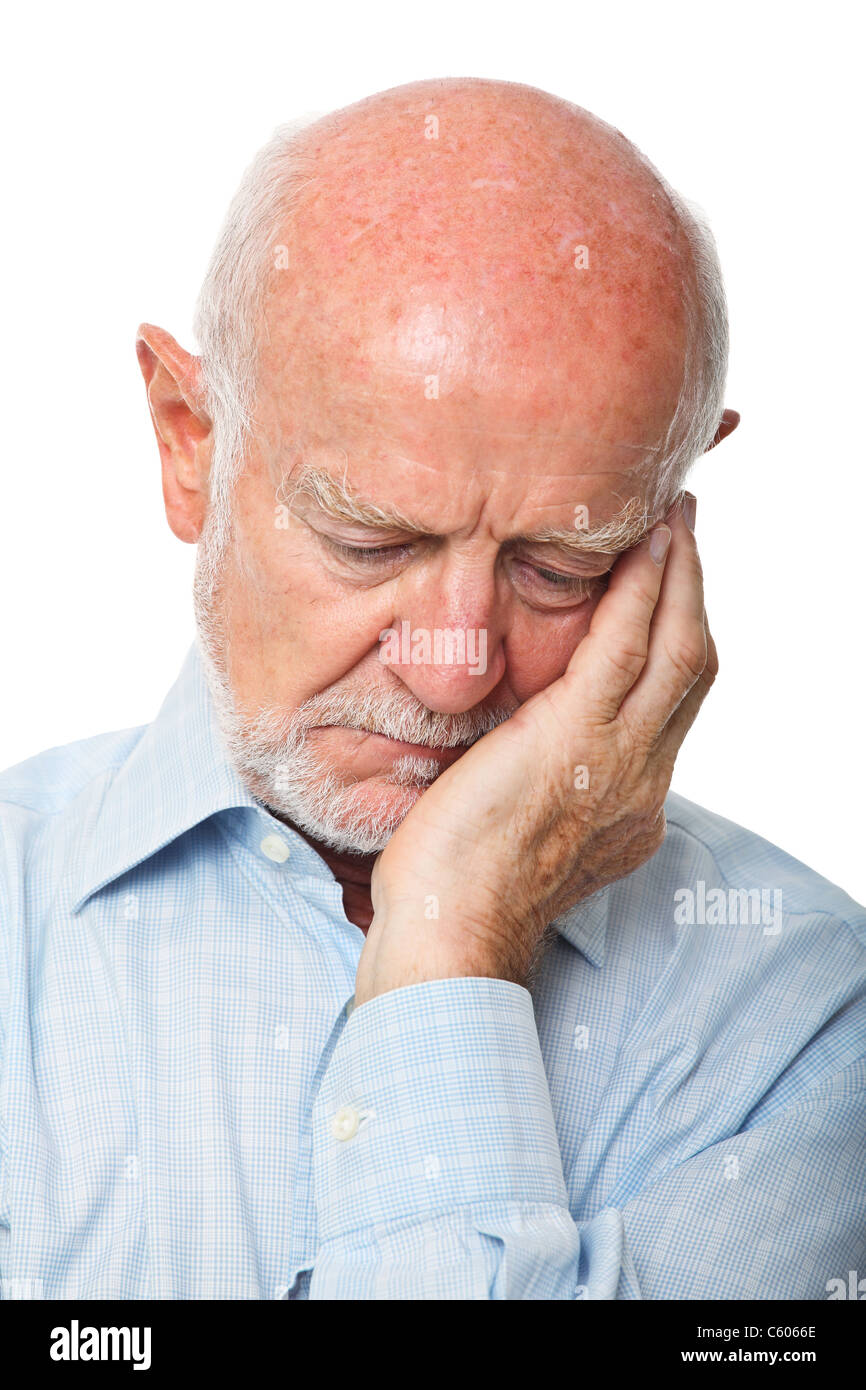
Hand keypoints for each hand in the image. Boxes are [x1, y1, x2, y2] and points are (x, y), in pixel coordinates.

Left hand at [354, 493, 716, 1004]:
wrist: (450, 934)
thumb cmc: (456, 891)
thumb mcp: (518, 832)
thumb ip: (539, 783)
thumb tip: (514, 743)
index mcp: (627, 804)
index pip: (668, 707)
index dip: (675, 640)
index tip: (666, 591)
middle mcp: (640, 781)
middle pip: (691, 667)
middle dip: (693, 592)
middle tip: (684, 530)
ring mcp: (618, 761)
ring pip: (676, 649)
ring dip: (678, 575)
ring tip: (671, 518)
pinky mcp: (576, 738)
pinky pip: (627, 646)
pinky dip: (641, 590)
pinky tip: (640, 545)